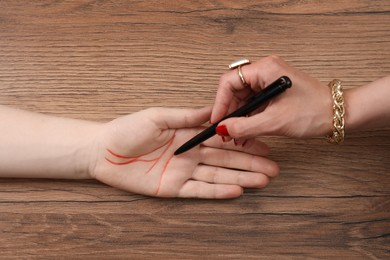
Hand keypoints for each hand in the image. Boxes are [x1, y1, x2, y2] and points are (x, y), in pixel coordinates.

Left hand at [90, 107, 277, 198]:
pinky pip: (199, 191)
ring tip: (262, 180)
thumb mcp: (157, 116)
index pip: (221, 140)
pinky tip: (237, 190)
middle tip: (273, 168)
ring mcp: (183, 172)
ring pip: (217, 176)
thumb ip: (186, 116)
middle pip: (225, 160)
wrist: (103, 151)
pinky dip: (218, 191)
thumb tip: (212, 111)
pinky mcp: (173, 188)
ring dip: (240, 178)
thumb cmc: (127, 129)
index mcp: (187, 135)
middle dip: (249, 164)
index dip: (243, 143)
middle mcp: (189, 154)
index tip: (263, 144)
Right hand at [211, 55, 333, 138]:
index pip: (229, 80)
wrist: (338, 115)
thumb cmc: (314, 112)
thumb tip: (222, 129)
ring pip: (243, 98)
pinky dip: (248, 118)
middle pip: (234, 89)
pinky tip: (245, 133)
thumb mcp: (275, 121)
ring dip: (238, 118)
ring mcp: (269, 81)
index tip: (216, 120)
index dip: (220, 102)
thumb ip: (245, 126)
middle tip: (224, 131)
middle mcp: (266, 71)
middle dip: (228, 112)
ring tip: (235, 137)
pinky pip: (253, 104)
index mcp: (266, 69)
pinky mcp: (273, 92)